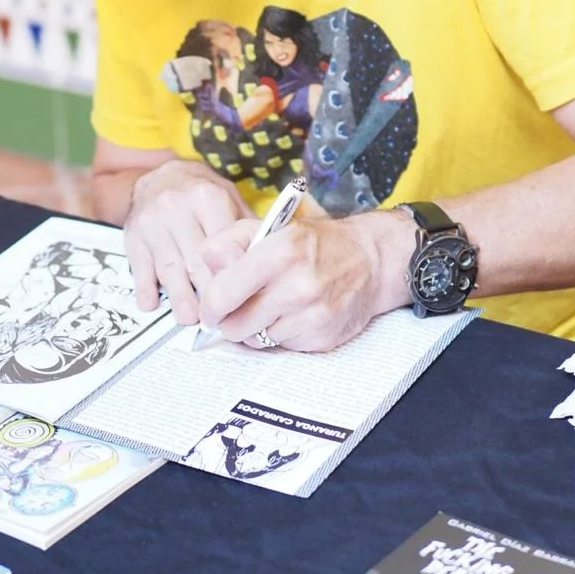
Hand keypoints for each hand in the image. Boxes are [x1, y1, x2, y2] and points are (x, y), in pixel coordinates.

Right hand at [124, 160, 254, 324]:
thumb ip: (245, 228)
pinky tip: (152, 305)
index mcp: (207, 198)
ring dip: (180, 299)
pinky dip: (146, 289)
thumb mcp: (229, 198)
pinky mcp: (133, 236)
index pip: (222, 245)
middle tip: (219, 318)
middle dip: (208, 294)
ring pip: (169, 268)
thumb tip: (266, 261)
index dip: (231, 275)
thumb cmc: (202, 195)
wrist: (161, 175)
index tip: (240, 298)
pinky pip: (140, 268)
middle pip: (196, 261)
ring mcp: (152, 223)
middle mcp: (177, 208)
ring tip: (190, 319)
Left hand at [196, 211, 413, 352]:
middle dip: (231, 320)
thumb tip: (205, 265)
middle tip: (238, 309)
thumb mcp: (269, 226)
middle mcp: (297, 286)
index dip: (209, 305)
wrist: (369, 260)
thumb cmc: (313, 243)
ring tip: (272, 306)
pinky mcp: (323, 338)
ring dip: (257, 328)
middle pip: (235, 325)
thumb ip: (230, 242)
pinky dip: (281, 335)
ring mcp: (312, 315)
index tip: (210, 308)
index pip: (222, 293)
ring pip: (257, 340)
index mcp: (279, 252)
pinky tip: (293, 315)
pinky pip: (282, 347)